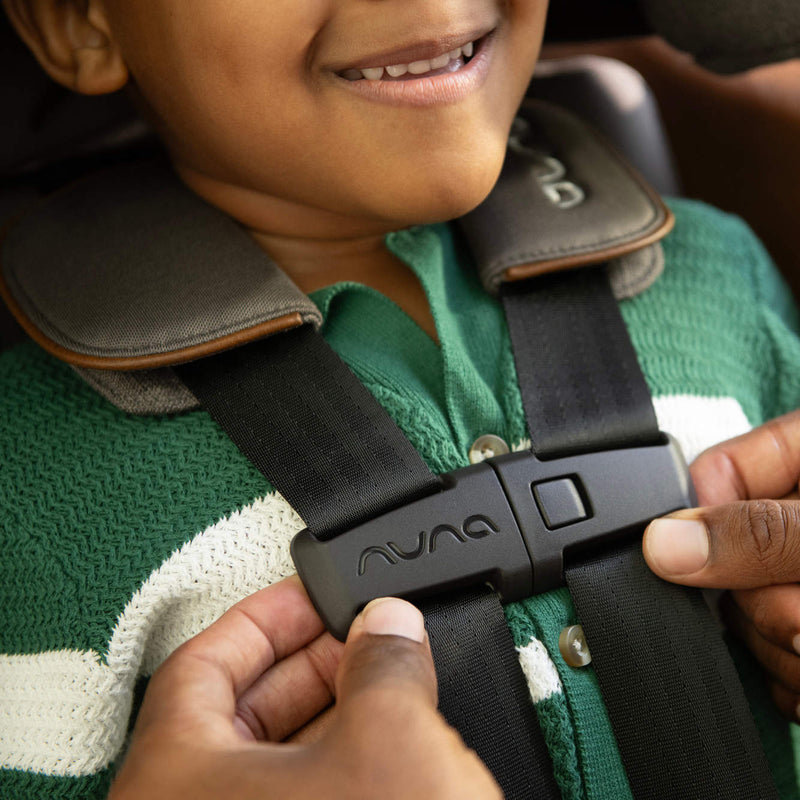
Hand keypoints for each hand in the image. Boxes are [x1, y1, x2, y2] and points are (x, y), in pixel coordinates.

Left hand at [108, 576, 499, 799]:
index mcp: (177, 778)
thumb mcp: (390, 742)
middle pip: (238, 711)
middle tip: (362, 636)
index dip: (266, 617)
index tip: (311, 595)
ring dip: (332, 715)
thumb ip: (386, 661)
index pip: (204, 659)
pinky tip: (389, 749)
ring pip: (272, 764)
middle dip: (309, 665)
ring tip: (387, 683)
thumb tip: (389, 623)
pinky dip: (341, 767)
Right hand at [642, 410, 799, 720]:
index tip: (708, 557)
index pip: (714, 473)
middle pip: (720, 560)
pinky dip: (791, 682)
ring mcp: (795, 584)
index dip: (701, 519)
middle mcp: (793, 524)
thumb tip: (663, 543)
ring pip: (744, 622)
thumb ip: (763, 534)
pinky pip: (768, 667)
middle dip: (759, 601)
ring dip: (784, 651)